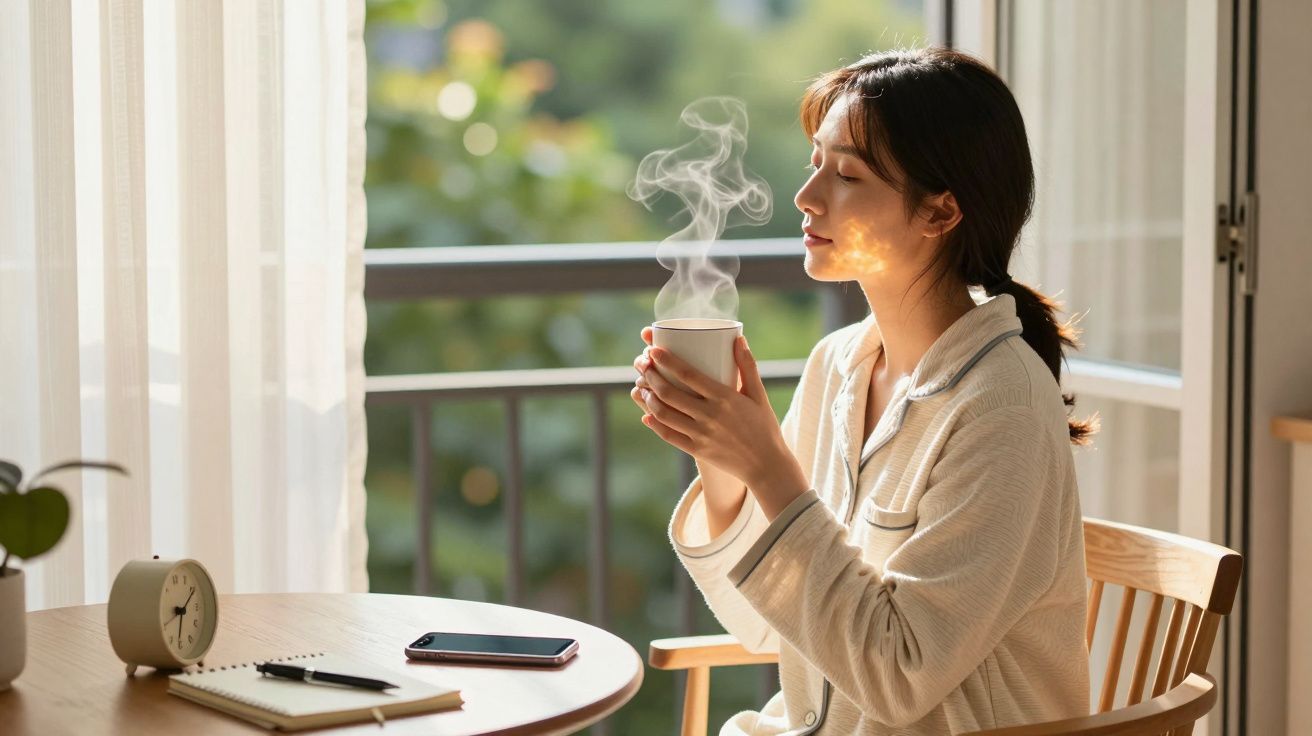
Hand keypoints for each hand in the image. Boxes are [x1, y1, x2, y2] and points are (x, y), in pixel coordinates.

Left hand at [630, 329, 807, 517]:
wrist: (766, 465)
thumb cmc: (764, 426)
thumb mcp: (758, 394)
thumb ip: (747, 365)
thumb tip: (738, 337)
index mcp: (725, 398)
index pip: (689, 374)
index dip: (667, 361)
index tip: (653, 350)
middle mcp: (710, 416)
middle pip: (670, 392)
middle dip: (652, 376)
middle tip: (644, 365)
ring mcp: (701, 435)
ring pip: (664, 414)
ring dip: (648, 398)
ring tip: (643, 387)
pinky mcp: (697, 450)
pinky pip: (668, 436)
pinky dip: (654, 424)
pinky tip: (647, 414)